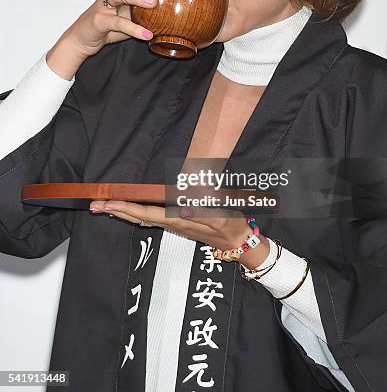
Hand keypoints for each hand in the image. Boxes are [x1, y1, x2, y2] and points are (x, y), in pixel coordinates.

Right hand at [57, 0, 163, 59]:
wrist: (81, 40)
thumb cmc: (106, 27)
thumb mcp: (127, 17)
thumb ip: (143, 13)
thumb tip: (168, 14)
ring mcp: (103, 7)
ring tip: (153, 3)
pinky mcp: (99, 21)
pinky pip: (118, 23)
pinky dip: (134, 29)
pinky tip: (147, 35)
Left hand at [89, 200, 270, 268]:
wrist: (237, 241)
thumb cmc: (229, 225)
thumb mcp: (220, 216)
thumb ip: (201, 212)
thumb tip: (181, 206)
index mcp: (178, 221)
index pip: (145, 213)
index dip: (126, 208)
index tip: (108, 202)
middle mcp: (171, 224)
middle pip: (137, 217)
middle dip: (115, 211)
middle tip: (94, 205)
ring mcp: (172, 225)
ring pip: (141, 218)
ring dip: (122, 212)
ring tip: (105, 206)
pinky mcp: (176, 224)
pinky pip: (149, 218)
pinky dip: (135, 213)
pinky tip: (129, 211)